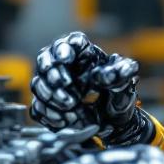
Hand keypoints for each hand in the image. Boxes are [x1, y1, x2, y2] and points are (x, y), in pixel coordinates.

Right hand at [30, 32, 145, 144]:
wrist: (114, 121)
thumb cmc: (119, 96)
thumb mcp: (125, 82)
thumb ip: (123, 73)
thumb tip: (121, 70)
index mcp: (85, 53)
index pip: (70, 41)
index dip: (64, 48)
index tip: (66, 59)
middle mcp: (65, 65)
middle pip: (46, 60)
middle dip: (54, 75)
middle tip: (68, 86)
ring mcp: (53, 84)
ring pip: (38, 83)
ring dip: (51, 96)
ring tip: (71, 107)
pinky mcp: (49, 103)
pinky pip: (38, 106)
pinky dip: (49, 113)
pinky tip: (64, 120)